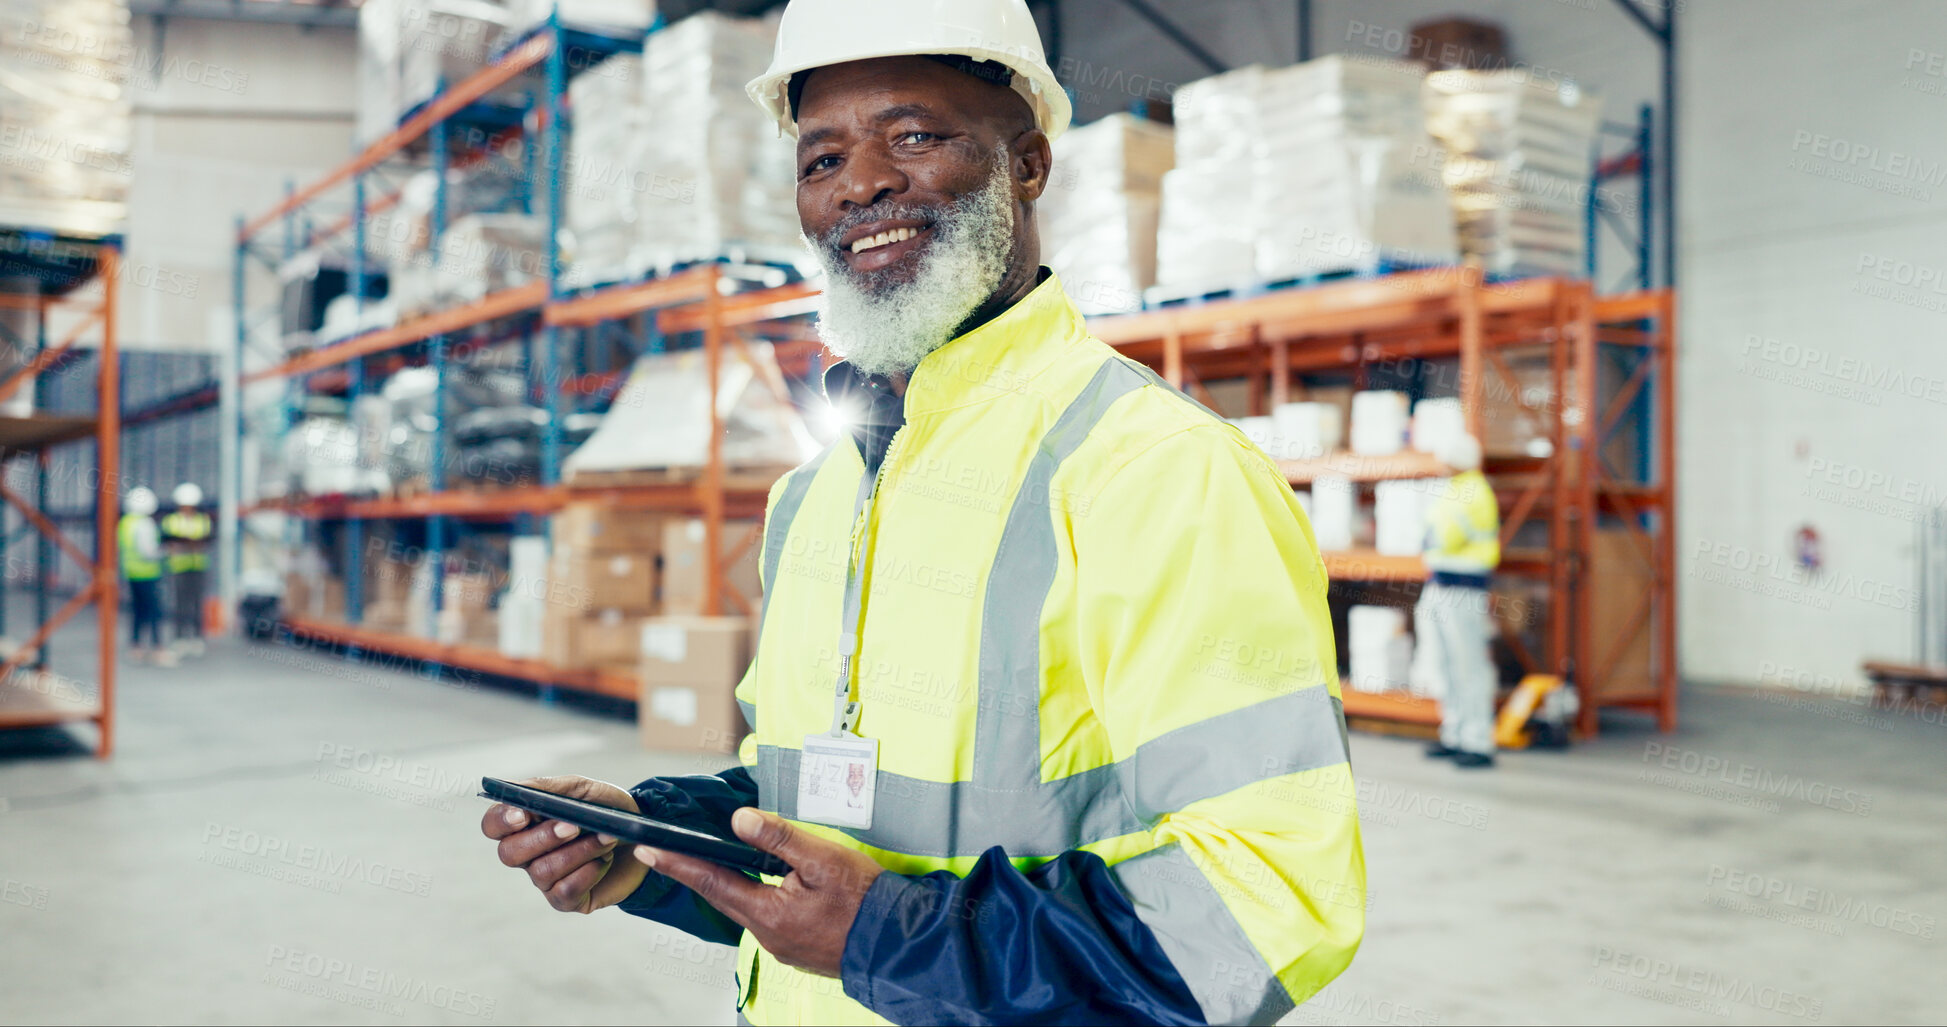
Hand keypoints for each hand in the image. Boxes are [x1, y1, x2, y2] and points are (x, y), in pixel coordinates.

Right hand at [481, 775, 646, 913]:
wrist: (642, 835)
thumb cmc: (606, 809)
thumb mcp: (581, 790)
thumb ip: (546, 788)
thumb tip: (515, 789)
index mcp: (525, 822)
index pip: (493, 825)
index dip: (501, 821)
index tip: (522, 814)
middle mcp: (529, 854)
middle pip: (509, 853)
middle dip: (543, 838)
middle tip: (573, 826)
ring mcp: (545, 880)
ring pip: (542, 872)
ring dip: (577, 852)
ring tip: (606, 838)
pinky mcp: (566, 900)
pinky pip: (564, 892)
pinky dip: (587, 873)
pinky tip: (603, 861)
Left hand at [636, 807, 883, 977]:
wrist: (898, 943)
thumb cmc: (866, 902)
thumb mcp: (823, 859)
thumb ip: (780, 838)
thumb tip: (741, 821)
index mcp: (769, 913)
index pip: (712, 881)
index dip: (678, 863)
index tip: (649, 851)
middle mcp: (768, 935)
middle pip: (724, 896)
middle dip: (695, 872)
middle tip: (666, 853)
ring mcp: (783, 945)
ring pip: (747, 907)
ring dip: (731, 883)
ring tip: (716, 860)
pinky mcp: (798, 947)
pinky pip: (768, 917)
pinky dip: (758, 896)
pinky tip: (766, 884)